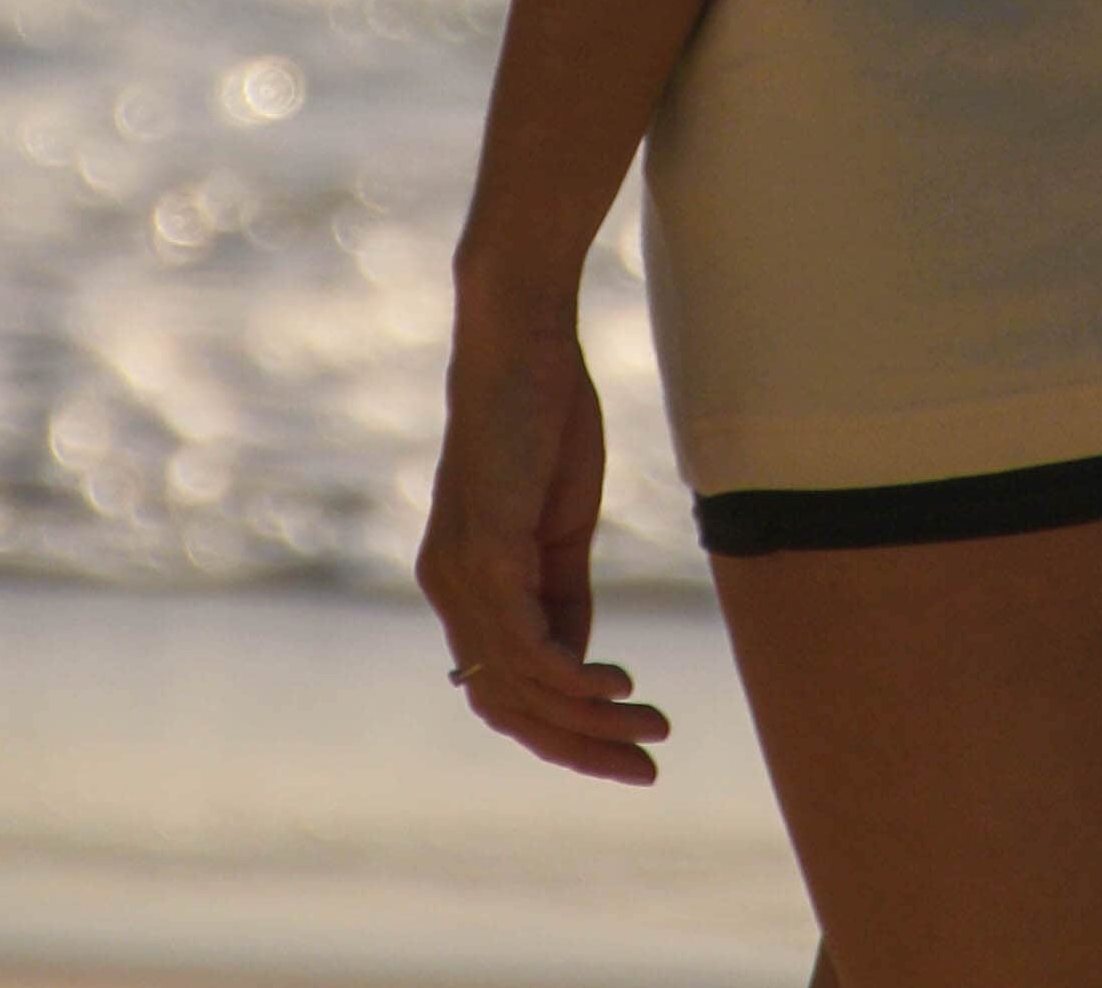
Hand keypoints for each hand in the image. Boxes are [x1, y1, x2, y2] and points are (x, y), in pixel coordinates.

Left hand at [417, 299, 671, 783]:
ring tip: (653, 725)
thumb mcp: (559, 523)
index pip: (502, 691)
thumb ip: (563, 593)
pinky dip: (575, 678)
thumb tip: (581, 665)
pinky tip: (622, 684)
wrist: (519, 334)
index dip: (561, 732)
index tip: (624, 749)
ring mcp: (459, 574)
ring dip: (592, 720)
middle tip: (646, 768)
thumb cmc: (542, 415)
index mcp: (463, 584)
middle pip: (508, 707)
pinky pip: (527, 647)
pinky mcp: (483, 551)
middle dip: (579, 748)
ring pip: (521, 688)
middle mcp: (448, 590)